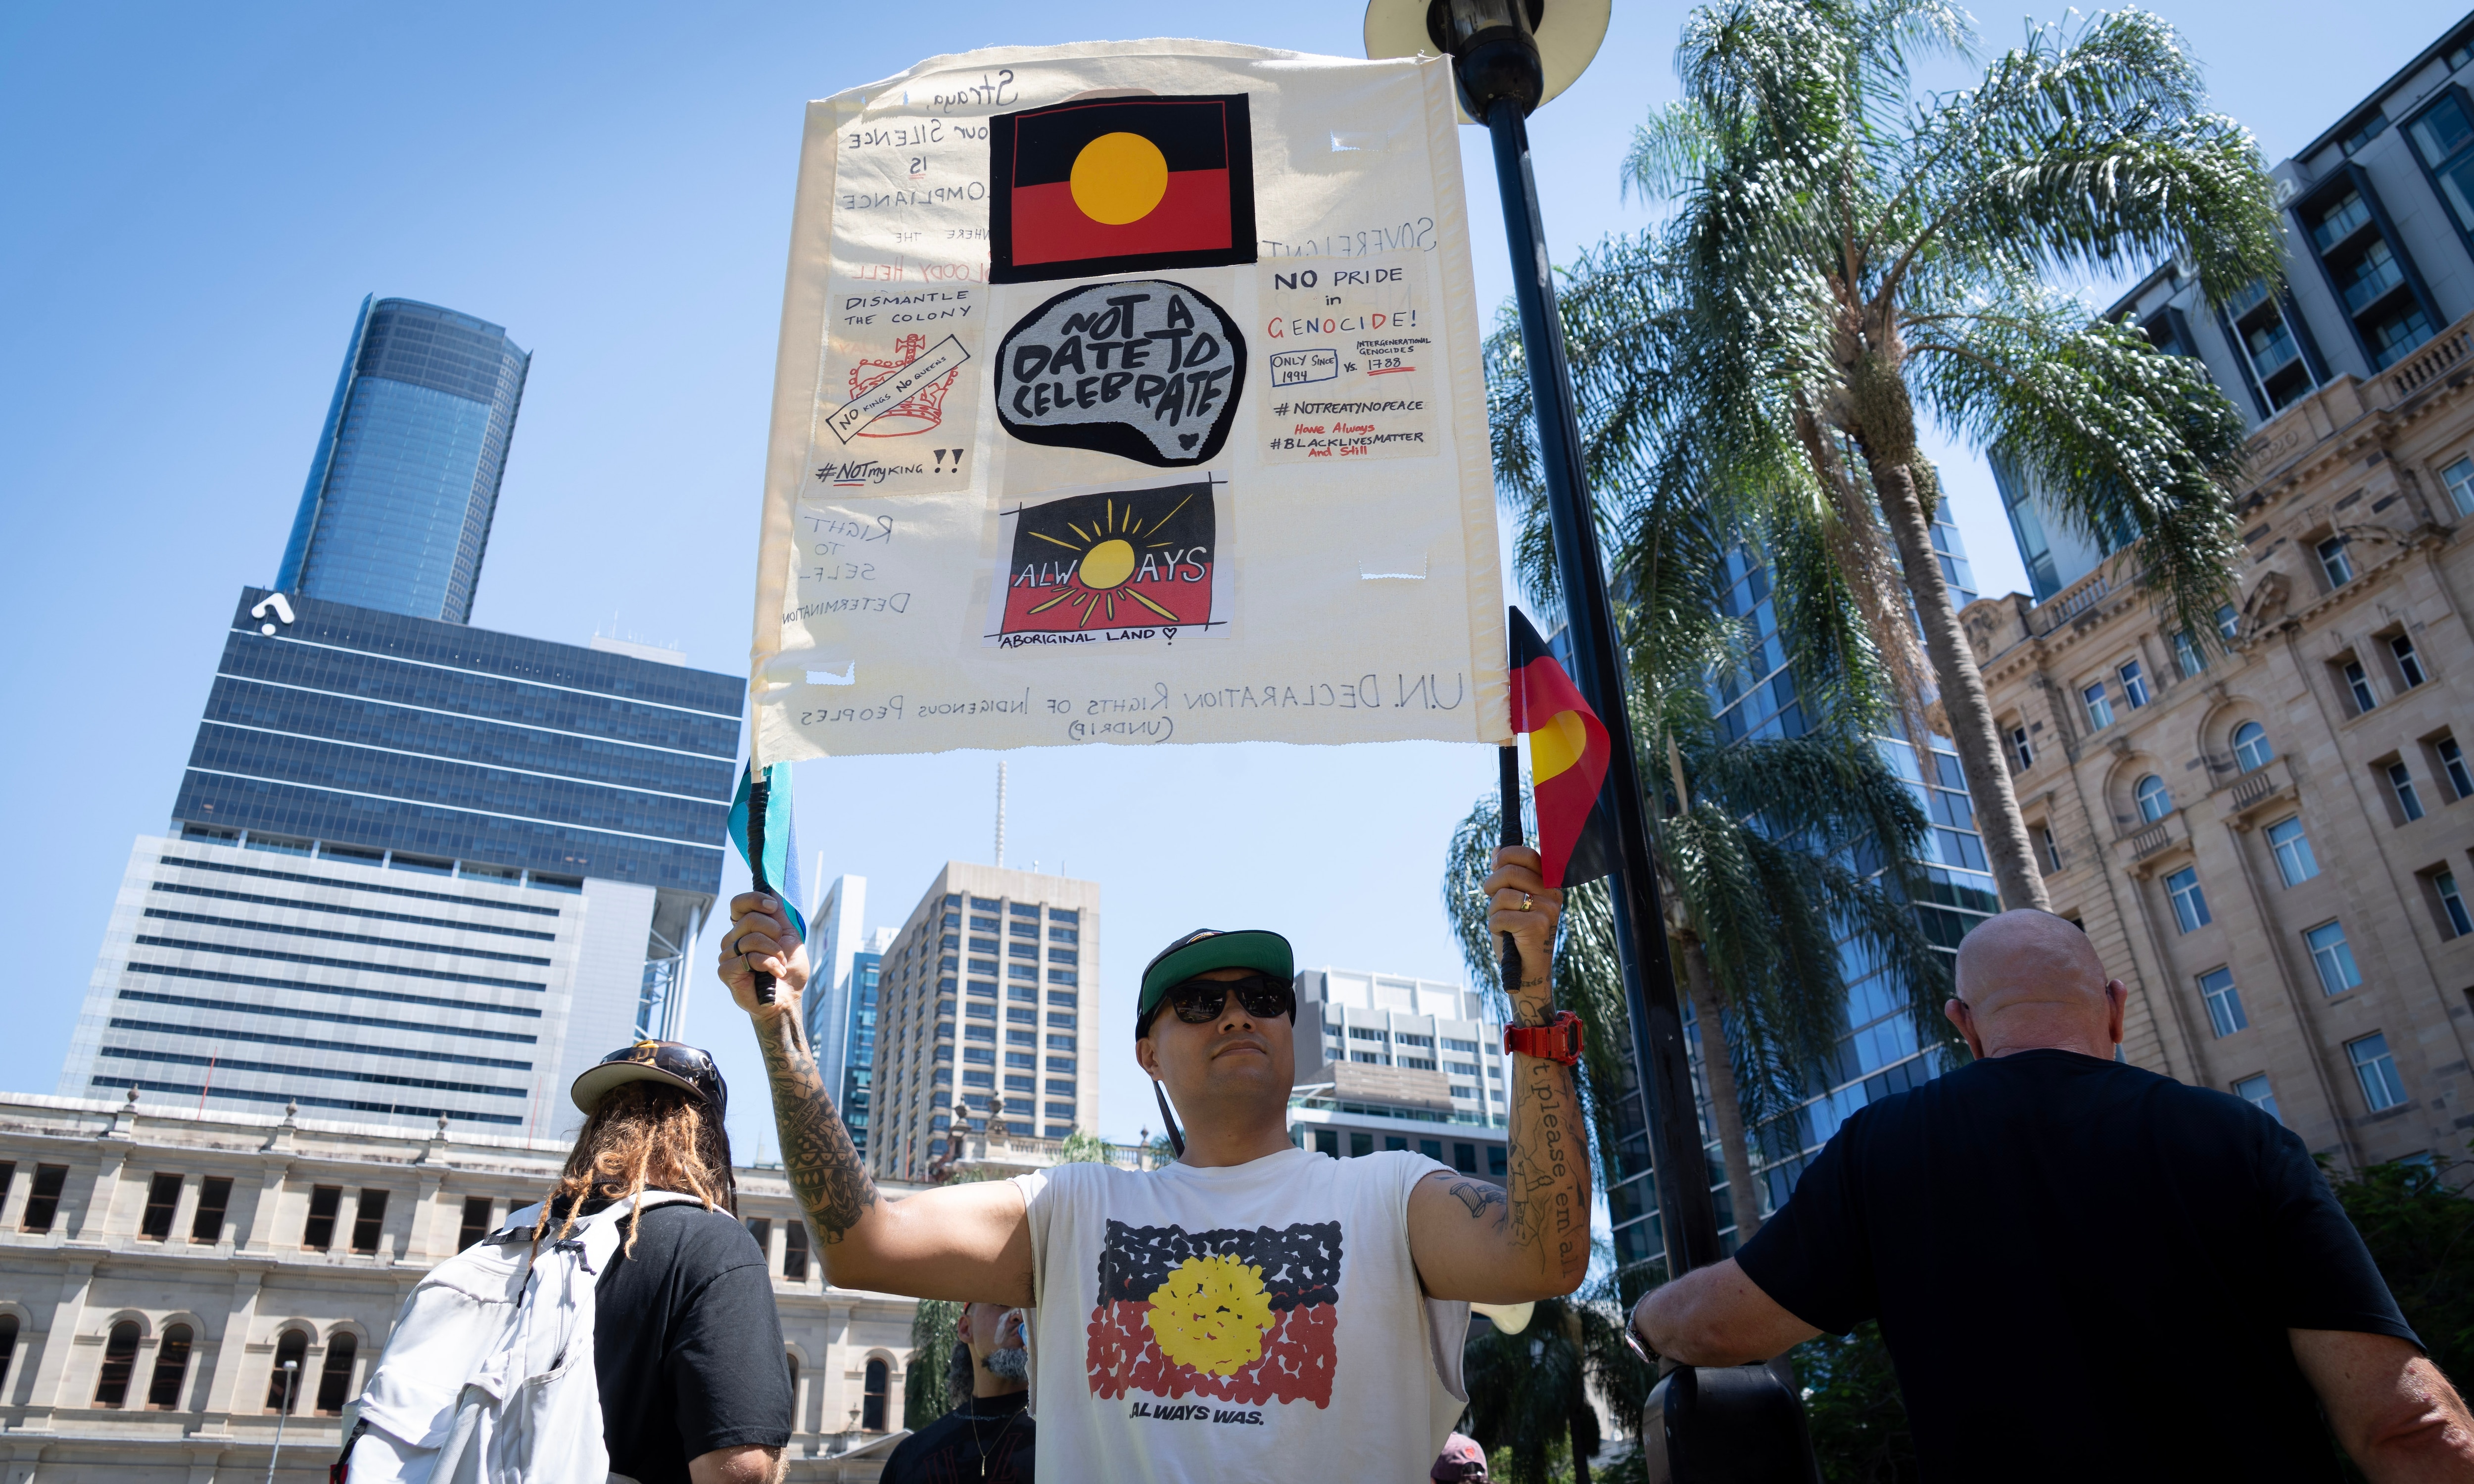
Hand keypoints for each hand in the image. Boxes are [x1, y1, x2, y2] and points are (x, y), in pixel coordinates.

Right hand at [716, 891, 808, 1016]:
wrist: (788, 998)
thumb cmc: (789, 969)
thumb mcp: (789, 936)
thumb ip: (780, 914)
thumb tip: (775, 888)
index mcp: (745, 928)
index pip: (738, 903)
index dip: (755, 900)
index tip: (773, 907)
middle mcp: (733, 938)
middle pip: (749, 919)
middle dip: (774, 932)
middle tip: (781, 949)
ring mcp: (727, 954)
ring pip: (751, 938)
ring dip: (775, 952)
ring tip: (780, 965)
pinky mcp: (725, 971)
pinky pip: (748, 958)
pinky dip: (769, 965)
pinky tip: (774, 974)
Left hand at [1483, 845, 1560, 1007]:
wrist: (1525, 970)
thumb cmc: (1516, 933)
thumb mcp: (1509, 900)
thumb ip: (1505, 875)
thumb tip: (1497, 849)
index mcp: (1548, 884)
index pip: (1528, 855)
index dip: (1505, 856)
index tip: (1495, 866)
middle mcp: (1552, 895)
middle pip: (1511, 871)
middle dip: (1491, 883)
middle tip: (1490, 897)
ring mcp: (1547, 910)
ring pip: (1503, 894)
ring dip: (1492, 909)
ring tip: (1501, 921)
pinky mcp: (1536, 926)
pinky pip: (1501, 915)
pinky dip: (1493, 925)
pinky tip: (1503, 933)